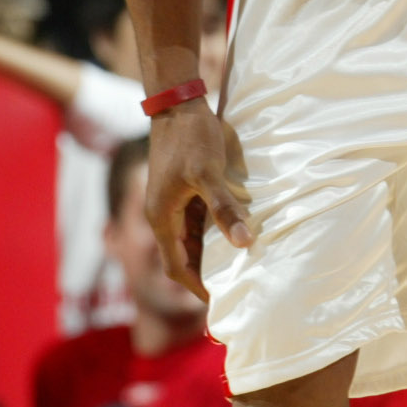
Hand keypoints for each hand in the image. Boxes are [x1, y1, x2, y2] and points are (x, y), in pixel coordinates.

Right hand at [145, 99, 253, 302]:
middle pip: (184, 256)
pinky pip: (199, 220)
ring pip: (192, 238)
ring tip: (240, 267)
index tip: (219, 301)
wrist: (179, 105)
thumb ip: (225, 209)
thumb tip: (244, 243)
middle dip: (206, 274)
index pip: (177, 266)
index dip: (196, 286)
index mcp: (162, 218)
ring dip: (211, 252)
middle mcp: (165, 215)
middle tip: (237, 287)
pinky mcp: (186, 189)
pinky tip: (237, 233)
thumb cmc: (190, 138)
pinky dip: (214, 230)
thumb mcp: (208, 174)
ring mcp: (174, 202)